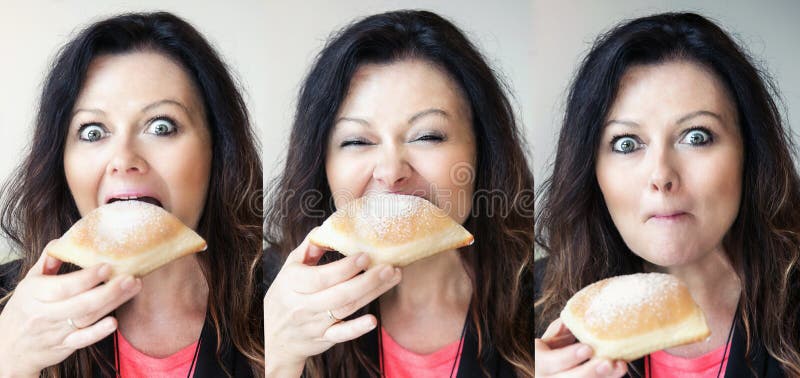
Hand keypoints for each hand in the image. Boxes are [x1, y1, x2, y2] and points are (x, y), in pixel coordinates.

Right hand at [0, 245, 141, 376]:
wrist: (9, 347)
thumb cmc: (24, 309)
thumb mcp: (29, 283)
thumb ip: (47, 262)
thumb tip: (62, 241)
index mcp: (36, 294)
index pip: (63, 286)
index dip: (86, 277)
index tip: (107, 266)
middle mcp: (46, 313)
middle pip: (80, 303)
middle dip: (108, 290)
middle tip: (130, 277)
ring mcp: (56, 331)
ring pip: (86, 318)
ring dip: (112, 304)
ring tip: (133, 288)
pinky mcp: (64, 346)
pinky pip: (82, 340)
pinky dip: (98, 333)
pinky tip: (114, 322)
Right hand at [263, 229, 401, 376]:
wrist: (273, 336)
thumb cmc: (285, 296)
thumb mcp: (290, 268)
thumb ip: (309, 248)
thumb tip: (328, 229)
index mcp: (294, 283)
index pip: (322, 276)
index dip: (344, 267)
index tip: (365, 255)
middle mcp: (304, 305)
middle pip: (339, 293)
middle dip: (367, 280)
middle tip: (389, 267)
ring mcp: (314, 323)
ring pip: (345, 308)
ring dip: (372, 294)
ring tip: (392, 278)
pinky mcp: (323, 338)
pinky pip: (340, 334)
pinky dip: (356, 329)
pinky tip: (373, 320)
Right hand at [534, 318, 626, 377]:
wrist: (545, 370)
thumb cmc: (547, 352)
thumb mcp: (548, 338)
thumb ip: (560, 329)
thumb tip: (577, 313)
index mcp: (539, 362)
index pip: (552, 362)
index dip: (570, 356)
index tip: (587, 348)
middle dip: (590, 372)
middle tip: (607, 362)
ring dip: (603, 377)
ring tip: (619, 366)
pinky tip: (618, 370)